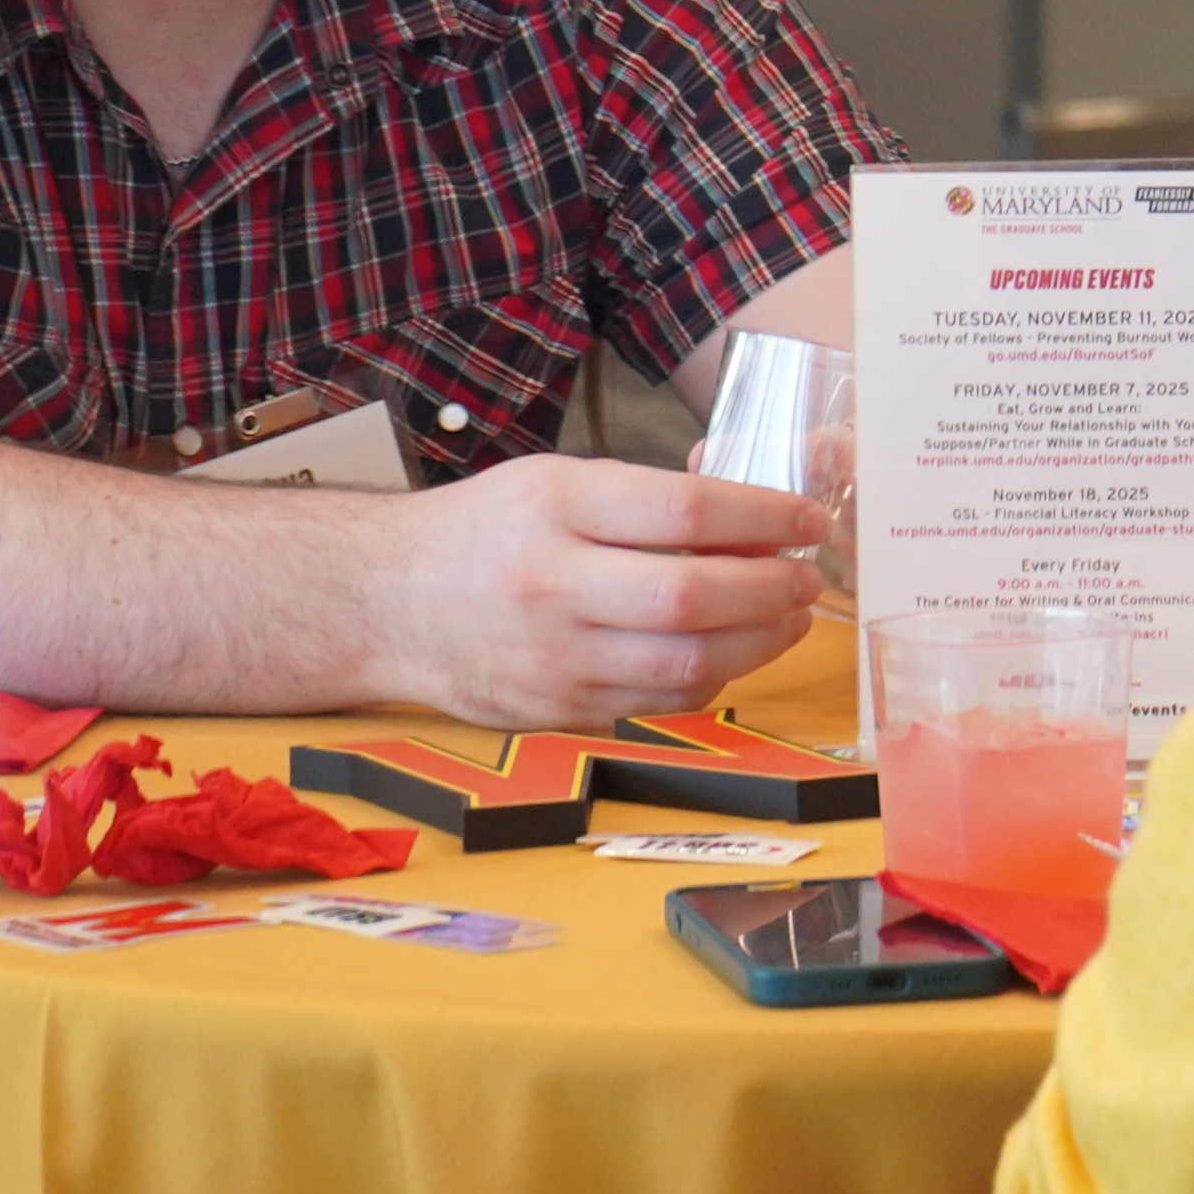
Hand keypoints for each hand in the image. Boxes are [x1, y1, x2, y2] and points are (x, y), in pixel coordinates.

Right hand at [380, 457, 820, 725]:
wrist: (384, 600)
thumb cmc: (485, 532)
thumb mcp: (556, 482)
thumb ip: (648, 496)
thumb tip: (755, 509)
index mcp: (554, 507)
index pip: (685, 511)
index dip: (765, 515)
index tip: (809, 519)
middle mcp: (550, 584)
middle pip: (691, 597)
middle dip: (772, 588)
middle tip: (807, 577)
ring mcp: (551, 658)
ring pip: (686, 663)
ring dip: (758, 642)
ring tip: (787, 616)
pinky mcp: (554, 711)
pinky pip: (659, 701)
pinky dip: (712, 677)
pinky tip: (731, 651)